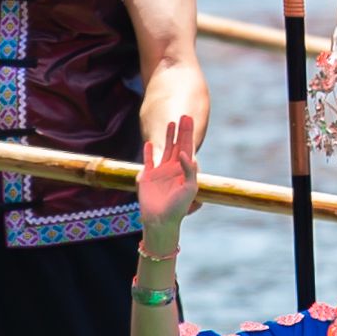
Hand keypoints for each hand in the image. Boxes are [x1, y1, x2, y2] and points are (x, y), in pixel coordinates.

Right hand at [135, 111, 202, 240]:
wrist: (161, 220)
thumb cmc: (178, 207)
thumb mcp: (190, 188)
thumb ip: (189, 170)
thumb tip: (185, 153)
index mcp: (184, 171)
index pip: (187, 147)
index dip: (188, 133)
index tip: (189, 119)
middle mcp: (173, 169)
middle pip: (178, 144)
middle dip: (181, 130)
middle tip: (184, 115)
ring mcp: (160, 172)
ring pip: (165, 149)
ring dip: (168, 137)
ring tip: (171, 123)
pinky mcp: (147, 177)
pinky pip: (148, 161)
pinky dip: (148, 152)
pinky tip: (149, 143)